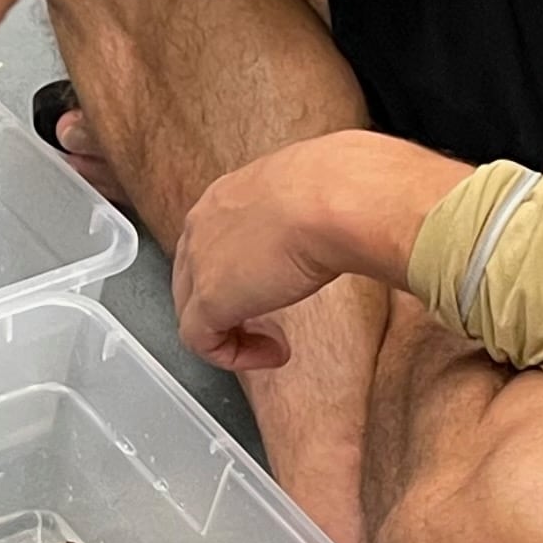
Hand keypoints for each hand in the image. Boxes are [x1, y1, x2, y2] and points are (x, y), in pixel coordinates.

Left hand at [173, 133, 470, 371]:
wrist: (344, 197)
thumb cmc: (349, 187)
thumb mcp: (323, 191)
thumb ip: (315, 208)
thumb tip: (345, 217)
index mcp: (231, 192)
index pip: (214, 237)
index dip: (239, 269)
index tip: (274, 284)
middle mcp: (204, 221)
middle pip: (192, 274)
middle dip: (229, 303)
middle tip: (266, 320)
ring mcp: (200, 260)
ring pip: (193, 309)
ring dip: (234, 330)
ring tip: (274, 342)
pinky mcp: (208, 300)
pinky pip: (202, 341)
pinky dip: (235, 355)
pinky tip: (274, 353)